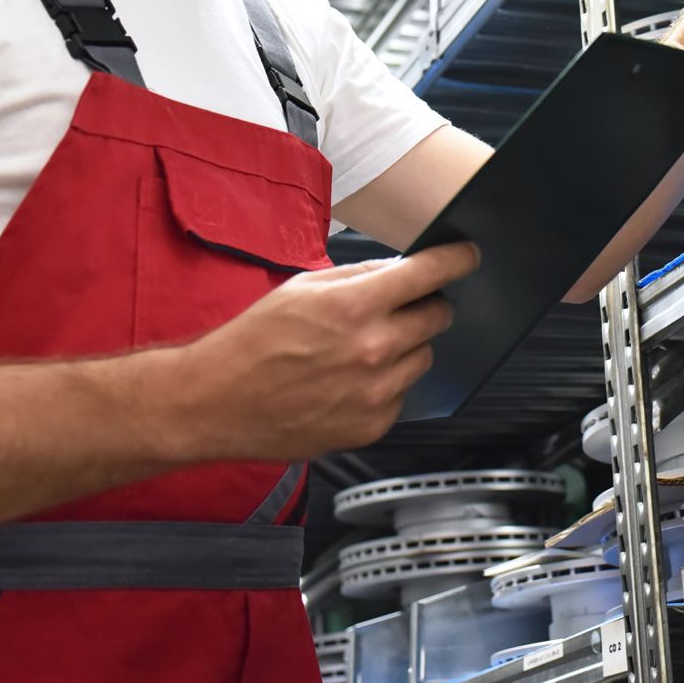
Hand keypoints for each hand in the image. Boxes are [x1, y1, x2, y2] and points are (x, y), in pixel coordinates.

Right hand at [175, 241, 478, 460]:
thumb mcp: (302, 286)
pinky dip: (387, 384)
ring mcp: (375, 392)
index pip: (431, 274)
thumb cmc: (252, 341)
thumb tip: (401, 270)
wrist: (215, 401)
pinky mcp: (370, 426)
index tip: (468, 256)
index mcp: (355, 305)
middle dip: (426, 306)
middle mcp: (373, 349)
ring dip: (406, 347)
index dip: (457, 260)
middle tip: (400, 308)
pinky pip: (402, 394)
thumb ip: (359, 276)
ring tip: (362, 350)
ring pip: (423, 357)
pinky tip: (351, 381)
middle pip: (439, 317)